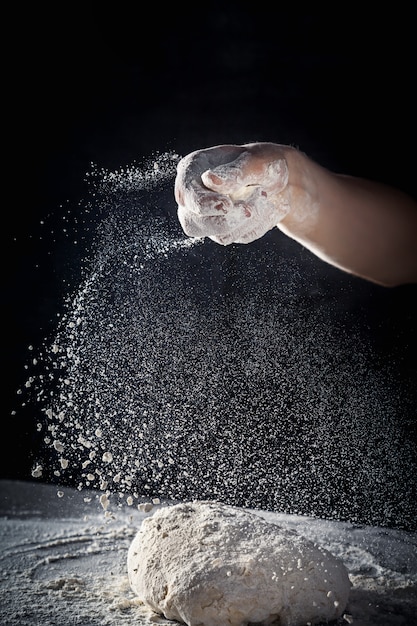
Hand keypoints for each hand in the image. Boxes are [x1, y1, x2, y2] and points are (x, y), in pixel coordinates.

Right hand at [174, 143, 291, 244]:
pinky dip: (258, 224)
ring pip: (220, 235)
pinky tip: (265, 207)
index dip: (204, 205)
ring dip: (248, 220)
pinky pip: (240, 237)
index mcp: (193, 169)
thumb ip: (234, 172)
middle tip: (251, 208)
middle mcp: (195, 195)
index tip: (228, 205)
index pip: (186, 195)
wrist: (281, 178)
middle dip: (227, 220)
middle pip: (193, 224)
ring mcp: (208, 217)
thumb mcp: (255, 162)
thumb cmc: (264, 162)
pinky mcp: (225, 230)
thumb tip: (209, 180)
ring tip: (263, 195)